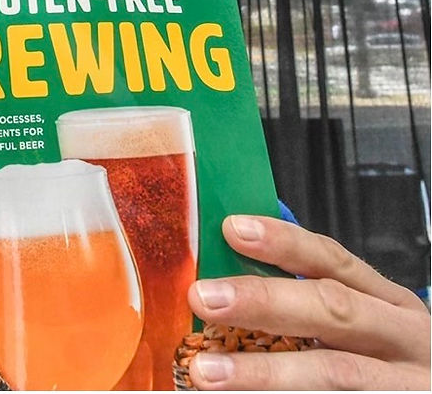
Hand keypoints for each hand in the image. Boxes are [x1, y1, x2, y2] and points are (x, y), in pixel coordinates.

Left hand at [187, 215, 429, 389]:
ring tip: (207, 372)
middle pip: (331, 309)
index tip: (232, 229)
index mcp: (390, 303)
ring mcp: (404, 387)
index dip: (283, 241)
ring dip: (263, 373)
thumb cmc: (386, 366)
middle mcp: (404, 340)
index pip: (332, 259)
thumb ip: (312, 298)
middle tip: (203, 298)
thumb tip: (231, 272)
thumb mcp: (368, 326)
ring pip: (332, 374)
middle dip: (263, 300)